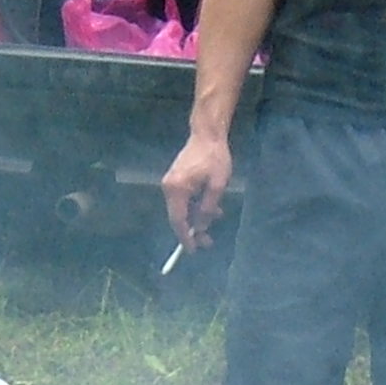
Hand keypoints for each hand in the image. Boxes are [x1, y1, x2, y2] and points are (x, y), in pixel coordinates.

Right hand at [163, 130, 233, 245]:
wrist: (207, 134)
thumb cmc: (215, 158)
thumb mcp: (217, 185)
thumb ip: (207, 208)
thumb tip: (200, 228)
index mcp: (177, 189)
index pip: (177, 220)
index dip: (185, 237)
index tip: (193, 250)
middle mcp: (168, 187)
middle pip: (178, 217)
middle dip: (193, 230)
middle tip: (208, 242)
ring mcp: (170, 183)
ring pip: (182, 209)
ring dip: (197, 216)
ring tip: (216, 218)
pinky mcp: (175, 180)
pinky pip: (184, 200)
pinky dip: (195, 206)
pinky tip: (211, 207)